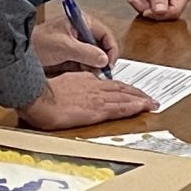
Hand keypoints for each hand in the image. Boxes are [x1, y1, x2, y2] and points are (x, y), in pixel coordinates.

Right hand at [17, 71, 156, 129]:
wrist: (38, 99)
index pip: (108, 84)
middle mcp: (94, 86)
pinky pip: (121, 108)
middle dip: (136, 93)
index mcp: (84, 81)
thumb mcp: (57, 86)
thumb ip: (69, 88)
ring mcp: (97, 98)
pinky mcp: (97, 110)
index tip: (129, 92)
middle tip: (149, 98)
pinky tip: (143, 108)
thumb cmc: (42, 95)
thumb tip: (73, 94)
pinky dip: (135, 106)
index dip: (121, 89)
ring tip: (152, 103)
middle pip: (120, 89)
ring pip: (125, 97)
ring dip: (140, 99)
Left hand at [32, 13, 117, 75]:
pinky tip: (81, 76)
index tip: (109, 63)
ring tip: (88, 74)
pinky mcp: (72, 58)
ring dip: (93, 68)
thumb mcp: (64, 46)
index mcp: (81, 22)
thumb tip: (103, 59)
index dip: (110, 49)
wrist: (21, 54)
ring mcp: (77, 46)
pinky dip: (86, 72)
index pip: (105, 34)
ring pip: (95, 58)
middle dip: (102, 60)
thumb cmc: (37, 41)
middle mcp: (81, 33)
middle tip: (100, 72)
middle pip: (102, 47)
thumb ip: (85, 52)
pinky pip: (86, 66)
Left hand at [125, 0, 190, 19]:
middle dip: (145, 7)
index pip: (175, 11)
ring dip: (138, 2)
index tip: (146, 11)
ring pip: (151, 11)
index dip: (160, 14)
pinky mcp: (156, 0)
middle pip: (162, 13)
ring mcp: (166, 0)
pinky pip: (145, 5)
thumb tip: (160, 12)